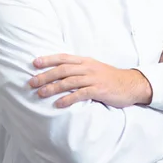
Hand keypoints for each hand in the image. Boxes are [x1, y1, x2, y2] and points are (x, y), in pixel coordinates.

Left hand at [29, 54, 152, 108]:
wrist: (131, 84)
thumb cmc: (110, 78)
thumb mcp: (94, 68)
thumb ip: (79, 69)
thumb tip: (59, 72)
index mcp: (86, 61)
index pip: (64, 58)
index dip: (49, 59)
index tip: (35, 63)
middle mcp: (88, 67)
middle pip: (63, 69)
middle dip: (46, 75)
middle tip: (31, 82)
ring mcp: (94, 78)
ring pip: (69, 81)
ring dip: (53, 87)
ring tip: (41, 93)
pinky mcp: (99, 90)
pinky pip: (81, 94)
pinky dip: (68, 99)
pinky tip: (58, 104)